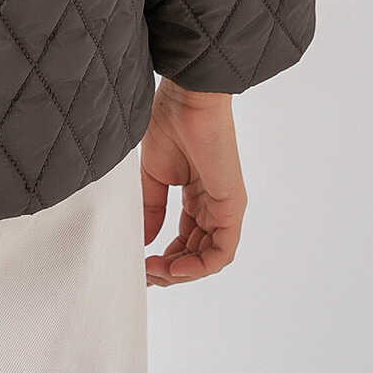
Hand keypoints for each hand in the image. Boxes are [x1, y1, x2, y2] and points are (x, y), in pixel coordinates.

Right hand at [141, 78, 246, 285]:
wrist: (186, 99)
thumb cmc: (169, 122)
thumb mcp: (153, 175)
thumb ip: (151, 210)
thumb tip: (142, 241)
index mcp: (195, 195)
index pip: (184, 240)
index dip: (163, 257)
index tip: (139, 264)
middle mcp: (212, 206)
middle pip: (195, 254)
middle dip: (170, 269)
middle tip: (144, 273)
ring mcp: (224, 208)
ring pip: (208, 258)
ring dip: (181, 272)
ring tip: (155, 272)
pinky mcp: (232, 207)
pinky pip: (221, 251)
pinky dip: (199, 266)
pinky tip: (175, 268)